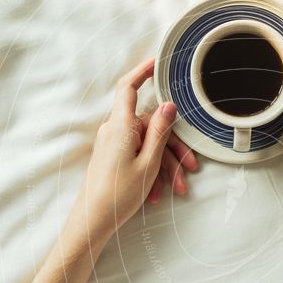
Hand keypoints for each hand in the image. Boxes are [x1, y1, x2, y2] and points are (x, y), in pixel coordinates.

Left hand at [74, 58, 197, 242]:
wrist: (93, 221)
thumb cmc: (118, 195)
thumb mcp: (148, 163)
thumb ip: (159, 132)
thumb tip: (167, 105)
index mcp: (121, 127)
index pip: (129, 88)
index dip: (143, 71)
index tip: (157, 62)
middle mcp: (114, 131)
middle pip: (150, 126)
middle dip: (172, 147)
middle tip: (189, 168)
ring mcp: (113, 144)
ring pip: (147, 144)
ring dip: (165, 165)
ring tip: (176, 189)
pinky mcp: (113, 157)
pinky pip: (138, 155)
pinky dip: (151, 171)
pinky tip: (158, 194)